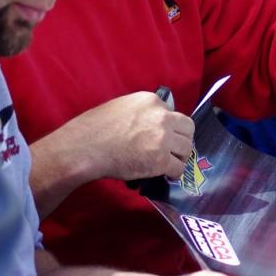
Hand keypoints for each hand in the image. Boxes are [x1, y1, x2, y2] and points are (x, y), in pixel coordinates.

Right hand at [74, 92, 194, 180]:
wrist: (87, 146)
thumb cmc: (97, 127)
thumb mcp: (124, 107)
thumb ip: (143, 112)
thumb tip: (151, 125)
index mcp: (152, 100)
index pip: (173, 113)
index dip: (170, 127)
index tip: (166, 136)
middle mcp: (162, 117)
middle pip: (188, 128)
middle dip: (182, 139)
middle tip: (175, 149)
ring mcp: (163, 138)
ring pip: (186, 148)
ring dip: (179, 157)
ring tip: (171, 163)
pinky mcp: (160, 160)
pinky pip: (178, 168)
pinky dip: (174, 173)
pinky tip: (166, 175)